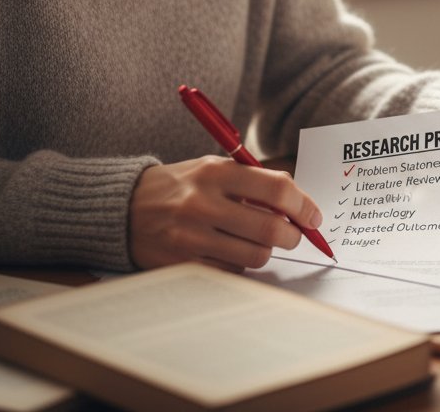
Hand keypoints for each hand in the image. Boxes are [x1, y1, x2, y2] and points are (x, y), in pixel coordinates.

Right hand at [129, 156, 320, 271]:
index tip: (314, 216)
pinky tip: (231, 250)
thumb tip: (298, 203)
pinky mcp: (182, 264)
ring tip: (257, 240)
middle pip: (270, 229)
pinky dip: (240, 263)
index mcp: (216, 172)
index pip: (276, 189)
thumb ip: (254, 182)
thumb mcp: (215, 168)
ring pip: (255, 255)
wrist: (125, 208)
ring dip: (266, 250)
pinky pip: (231, 271)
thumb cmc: (182, 185)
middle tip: (295, 235)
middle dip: (293, 235)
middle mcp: (203, 204)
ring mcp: (191, 237)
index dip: (304, 205)